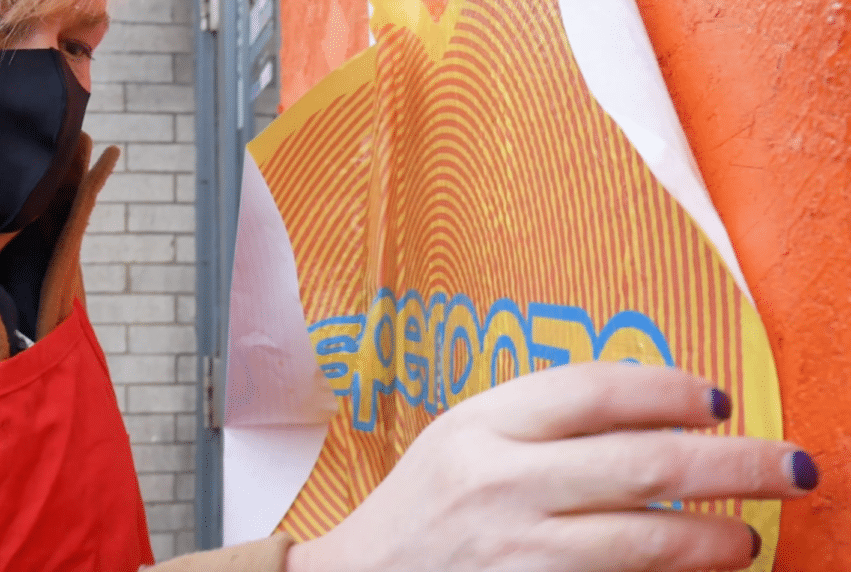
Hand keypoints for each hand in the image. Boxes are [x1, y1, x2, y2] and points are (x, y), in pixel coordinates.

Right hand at [287, 362, 815, 571]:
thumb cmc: (422, 503)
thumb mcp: (463, 434)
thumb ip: (542, 416)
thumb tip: (658, 412)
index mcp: (479, 424)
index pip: (593, 390)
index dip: (669, 389)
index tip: (716, 399)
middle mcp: (498, 483)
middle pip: (643, 464)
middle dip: (736, 465)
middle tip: (793, 465)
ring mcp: (514, 551)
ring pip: (645, 541)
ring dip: (715, 539)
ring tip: (748, 538)